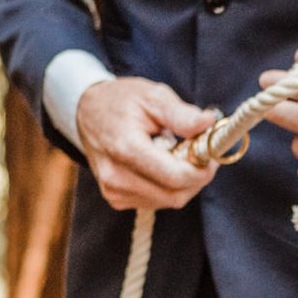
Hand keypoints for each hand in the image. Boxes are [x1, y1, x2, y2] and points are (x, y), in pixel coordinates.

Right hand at [74, 78, 217, 210]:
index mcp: (126, 149)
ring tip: (175, 154)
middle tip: (199, 153)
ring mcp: (114, 191)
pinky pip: (156, 201)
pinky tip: (161, 165)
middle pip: (176, 195)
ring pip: (169, 201)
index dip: (202, 170)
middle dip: (196, 177)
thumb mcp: (153, 97)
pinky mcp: (116, 198)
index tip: (211, 154)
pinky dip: (168, 186)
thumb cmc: (122, 101)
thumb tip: (209, 123)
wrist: (86, 112)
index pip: (177, 177)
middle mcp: (117, 177)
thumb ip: (181, 114)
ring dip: (183, 182)